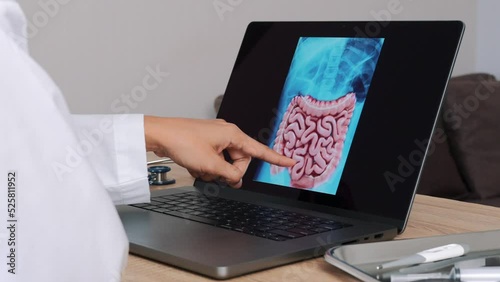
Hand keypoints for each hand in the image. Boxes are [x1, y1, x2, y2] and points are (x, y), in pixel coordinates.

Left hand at [144, 116, 294, 187]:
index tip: (290, 162)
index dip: (276, 158)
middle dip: (229, 172)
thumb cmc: (183, 142)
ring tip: (200, 169)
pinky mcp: (206, 142)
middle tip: (215, 175)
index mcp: (233, 134)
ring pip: (226, 162)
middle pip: (240, 160)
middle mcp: (227, 133)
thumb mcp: (210, 165)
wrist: (161, 134)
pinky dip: (207, 166)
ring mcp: (215, 137)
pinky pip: (215, 159)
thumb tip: (237, 181)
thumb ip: (229, 175)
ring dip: (215, 170)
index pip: (260, 150)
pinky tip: (196, 166)